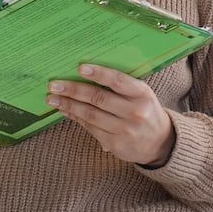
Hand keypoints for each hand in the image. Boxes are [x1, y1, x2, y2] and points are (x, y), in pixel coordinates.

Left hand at [46, 63, 174, 166]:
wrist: (160, 142)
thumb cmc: (147, 111)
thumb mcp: (143, 95)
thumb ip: (123, 86)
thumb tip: (88, 73)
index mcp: (143, 95)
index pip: (119, 82)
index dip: (100, 74)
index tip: (81, 67)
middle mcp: (135, 112)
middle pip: (99, 99)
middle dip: (74, 90)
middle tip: (54, 85)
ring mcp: (124, 129)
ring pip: (90, 115)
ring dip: (69, 105)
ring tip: (52, 98)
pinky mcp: (114, 143)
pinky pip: (90, 128)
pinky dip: (75, 117)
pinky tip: (65, 110)